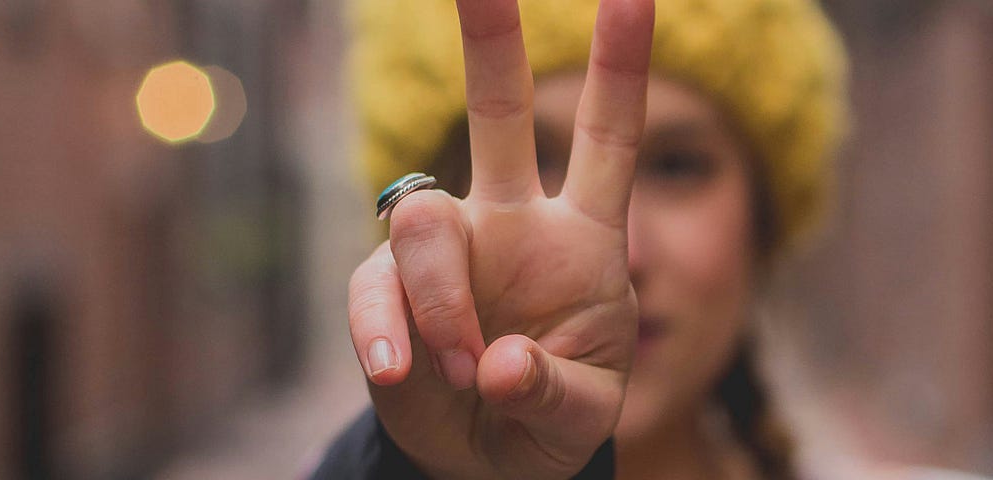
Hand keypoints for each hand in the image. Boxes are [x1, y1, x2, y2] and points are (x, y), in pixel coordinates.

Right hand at [345, 0, 653, 477]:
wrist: (484, 458)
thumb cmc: (550, 417)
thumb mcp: (582, 417)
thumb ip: (554, 392)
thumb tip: (499, 364)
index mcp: (584, 238)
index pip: (607, 139)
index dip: (620, 68)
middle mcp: (512, 223)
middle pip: (498, 114)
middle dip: (490, 42)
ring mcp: (447, 253)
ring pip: (424, 220)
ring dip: (444, 301)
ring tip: (467, 372)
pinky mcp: (386, 292)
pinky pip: (372, 290)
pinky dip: (386, 334)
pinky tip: (403, 374)